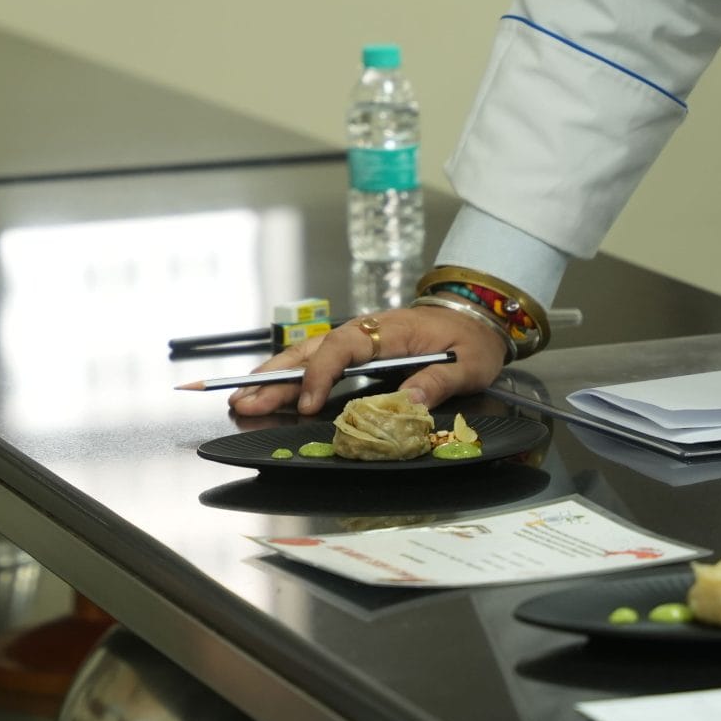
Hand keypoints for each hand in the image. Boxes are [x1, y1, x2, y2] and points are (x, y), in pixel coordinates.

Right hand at [225, 305, 507, 419]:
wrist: (477, 316)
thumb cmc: (471, 340)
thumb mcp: (469, 364)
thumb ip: (438, 382)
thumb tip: (408, 404)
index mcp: (390, 330)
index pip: (344, 347)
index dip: (321, 375)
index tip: (305, 403)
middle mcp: (366, 330)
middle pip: (312, 348)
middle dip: (276, 375)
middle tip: (245, 400)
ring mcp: (359, 338)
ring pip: (308, 352)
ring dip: (274, 373)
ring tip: (243, 396)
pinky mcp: (358, 350)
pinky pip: (317, 358)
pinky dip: (290, 373)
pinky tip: (270, 388)